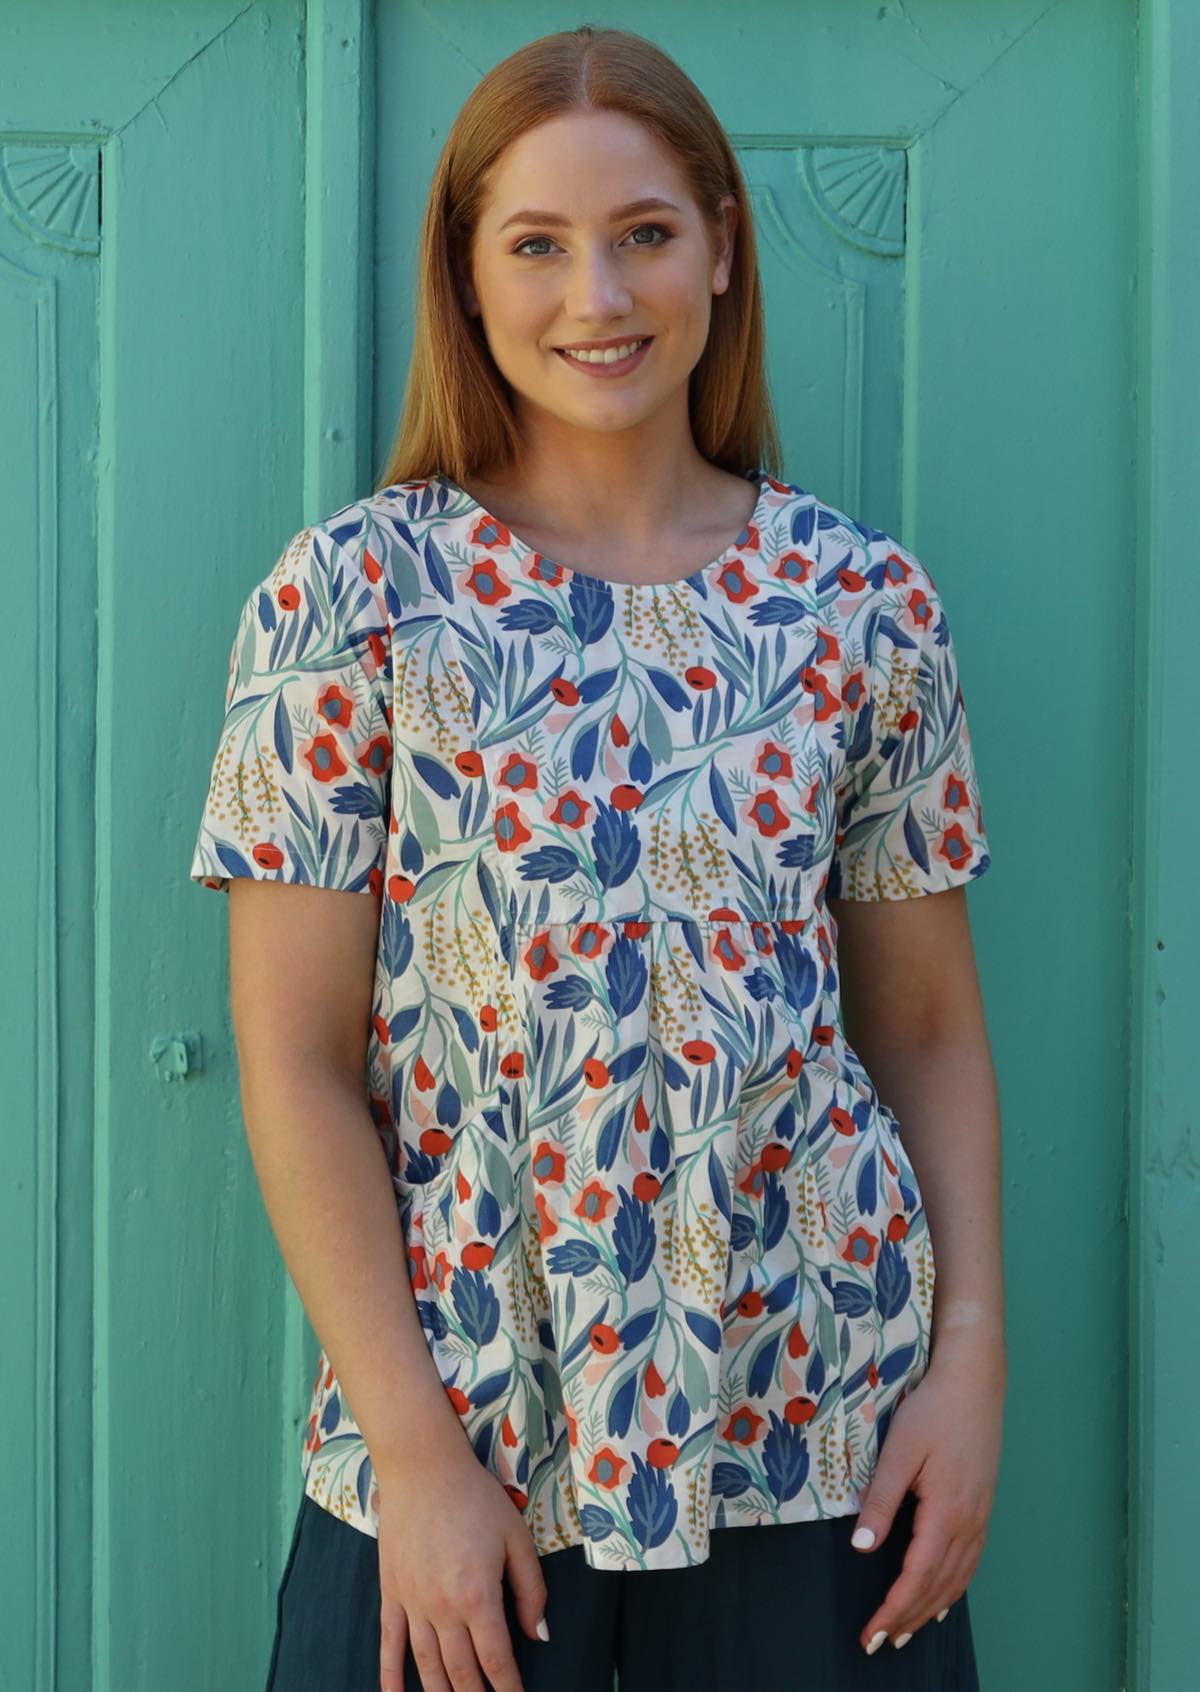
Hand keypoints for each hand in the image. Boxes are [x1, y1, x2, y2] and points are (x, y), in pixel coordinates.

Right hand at [374, 1440, 548, 1691]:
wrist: (423, 1468)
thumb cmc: (476, 1498)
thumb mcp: (516, 1537)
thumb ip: (531, 1589)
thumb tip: (539, 1634)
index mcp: (478, 1595)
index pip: (497, 1660)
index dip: (509, 1689)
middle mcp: (443, 1608)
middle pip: (461, 1673)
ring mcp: (412, 1604)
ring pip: (427, 1667)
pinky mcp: (391, 1594)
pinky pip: (389, 1645)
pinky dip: (391, 1677)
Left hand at [852, 1330, 1004, 1655]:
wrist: (976, 1378)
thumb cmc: (933, 1408)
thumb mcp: (899, 1450)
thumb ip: (882, 1501)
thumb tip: (862, 1548)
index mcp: (946, 1513)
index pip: (916, 1578)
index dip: (892, 1610)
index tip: (870, 1635)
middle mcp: (969, 1522)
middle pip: (939, 1587)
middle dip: (908, 1619)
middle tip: (880, 1644)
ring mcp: (981, 1515)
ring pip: (958, 1578)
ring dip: (931, 1608)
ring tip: (907, 1631)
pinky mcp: (983, 1505)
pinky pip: (971, 1561)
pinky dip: (954, 1587)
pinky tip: (945, 1596)